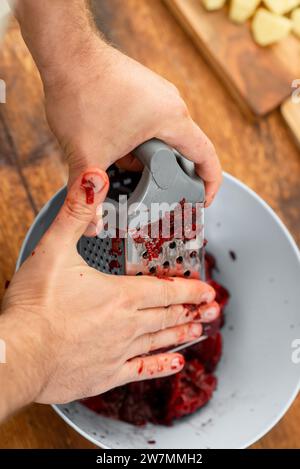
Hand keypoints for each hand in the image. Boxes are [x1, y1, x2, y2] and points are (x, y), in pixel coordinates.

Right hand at [0, 168, 218, 415]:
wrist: (19, 354)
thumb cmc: (35, 305)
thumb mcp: (54, 248)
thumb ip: (77, 212)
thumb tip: (94, 178)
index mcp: (120, 295)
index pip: (165, 289)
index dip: (189, 288)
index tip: (208, 290)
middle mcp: (127, 324)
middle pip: (168, 315)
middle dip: (193, 310)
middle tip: (213, 311)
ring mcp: (118, 352)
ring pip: (160, 341)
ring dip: (181, 334)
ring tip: (199, 331)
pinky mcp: (106, 375)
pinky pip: (142, 371)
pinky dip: (161, 367)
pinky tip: (175, 364)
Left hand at [43, 41, 221, 206]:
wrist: (65, 52)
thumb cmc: (81, 93)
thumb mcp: (87, 155)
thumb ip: (88, 195)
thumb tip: (89, 225)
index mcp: (171, 119)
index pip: (207, 157)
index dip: (210, 185)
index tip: (203, 202)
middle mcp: (171, 104)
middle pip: (182, 151)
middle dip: (166, 176)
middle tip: (152, 196)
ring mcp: (157, 95)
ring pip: (163, 138)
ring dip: (148, 159)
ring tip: (123, 168)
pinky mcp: (143, 91)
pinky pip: (150, 124)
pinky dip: (138, 142)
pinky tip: (116, 148)